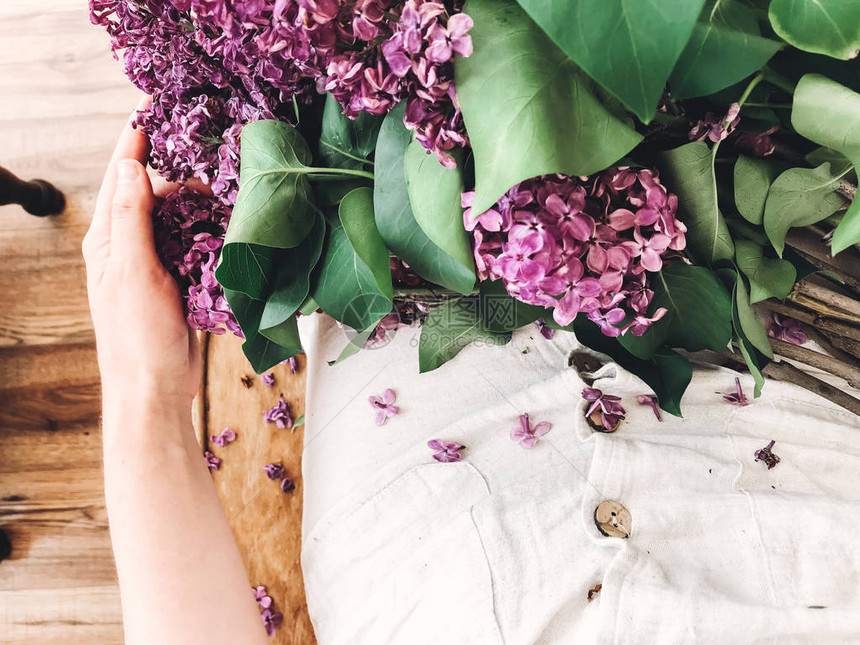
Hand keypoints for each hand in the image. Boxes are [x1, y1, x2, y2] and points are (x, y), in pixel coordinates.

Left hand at [83, 105, 199, 407]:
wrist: (156, 389)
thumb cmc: (136, 336)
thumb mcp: (132, 271)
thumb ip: (132, 218)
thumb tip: (130, 165)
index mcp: (109, 239)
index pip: (120, 176)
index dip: (136, 140)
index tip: (154, 106)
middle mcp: (130, 245)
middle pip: (154, 192)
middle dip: (179, 168)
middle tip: (211, 147)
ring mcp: (156, 263)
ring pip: (180, 217)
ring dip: (200, 200)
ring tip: (227, 180)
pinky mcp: (180, 280)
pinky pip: (196, 243)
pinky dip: (212, 229)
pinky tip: (230, 220)